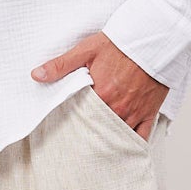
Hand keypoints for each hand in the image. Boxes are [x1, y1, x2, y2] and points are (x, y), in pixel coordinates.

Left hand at [30, 33, 168, 138]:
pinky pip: (141, 137)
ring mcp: (134, 113)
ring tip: (95, 150)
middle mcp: (118, 109)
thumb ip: (61, 65)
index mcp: (101, 96)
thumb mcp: (86, 50)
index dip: (71, 126)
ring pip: (117, 137)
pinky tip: (121, 150)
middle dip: (88, 137)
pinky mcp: (149, 113)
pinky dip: (131, 145)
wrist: (153, 39)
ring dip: (107, 142)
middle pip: (98, 132)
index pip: (80, 120)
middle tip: (77, 146)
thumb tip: (37, 75)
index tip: (64, 131)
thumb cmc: (120, 44)